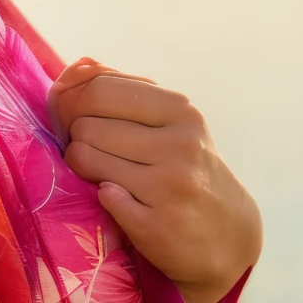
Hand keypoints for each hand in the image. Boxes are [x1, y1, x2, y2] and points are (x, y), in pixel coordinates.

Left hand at [50, 57, 262, 302]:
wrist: (229, 237)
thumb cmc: (188, 170)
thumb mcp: (171, 124)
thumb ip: (124, 91)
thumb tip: (77, 65)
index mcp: (180, 111)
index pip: (100, 90)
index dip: (73, 103)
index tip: (73, 118)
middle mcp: (179, 144)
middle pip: (86, 125)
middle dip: (77, 138)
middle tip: (92, 152)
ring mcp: (169, 186)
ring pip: (84, 158)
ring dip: (81, 168)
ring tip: (102, 174)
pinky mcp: (155, 226)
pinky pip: (100, 197)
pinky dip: (103, 198)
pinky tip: (122, 201)